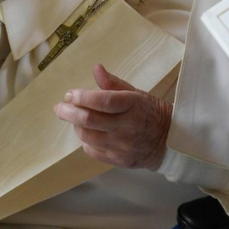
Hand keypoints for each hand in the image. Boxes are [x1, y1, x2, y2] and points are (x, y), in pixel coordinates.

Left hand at [53, 64, 171, 170]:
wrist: (168, 141)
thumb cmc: (148, 111)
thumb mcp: (135, 92)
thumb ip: (112, 83)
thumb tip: (96, 68)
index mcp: (132, 105)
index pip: (102, 101)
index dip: (82, 97)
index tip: (69, 94)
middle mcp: (127, 127)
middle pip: (90, 120)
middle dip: (68, 112)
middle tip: (59, 108)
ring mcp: (123, 146)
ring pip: (88, 136)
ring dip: (76, 126)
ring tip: (75, 119)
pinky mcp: (119, 161)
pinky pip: (93, 151)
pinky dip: (85, 141)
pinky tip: (87, 133)